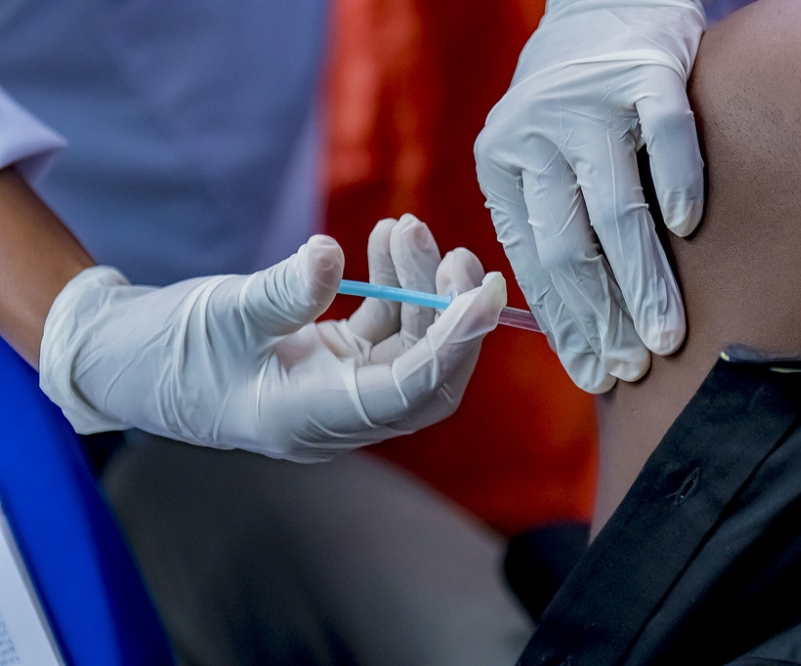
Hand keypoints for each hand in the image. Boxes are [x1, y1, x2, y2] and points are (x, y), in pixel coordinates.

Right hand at [39, 214, 505, 461]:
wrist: (130, 360)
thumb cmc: (167, 349)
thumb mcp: (222, 313)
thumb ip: (284, 290)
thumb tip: (334, 256)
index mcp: (311, 418)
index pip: (405, 392)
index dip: (452, 347)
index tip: (483, 297)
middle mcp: (336, 413)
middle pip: (423, 375)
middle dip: (450, 317)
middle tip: (458, 258)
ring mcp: (338, 387)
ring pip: (407, 345)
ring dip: (418, 289)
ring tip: (406, 229)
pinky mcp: (333, 361)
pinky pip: (383, 329)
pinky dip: (392, 288)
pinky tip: (385, 242)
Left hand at [475, 0, 705, 392]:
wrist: (604, 5)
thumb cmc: (573, 106)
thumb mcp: (534, 160)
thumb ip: (544, 224)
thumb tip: (575, 323)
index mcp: (501, 165)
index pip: (533, 263)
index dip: (565, 325)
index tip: (592, 373)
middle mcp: (534, 136)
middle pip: (569, 245)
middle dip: (603, 318)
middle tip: (632, 367)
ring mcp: (588, 103)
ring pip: (614, 206)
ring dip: (642, 279)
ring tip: (664, 334)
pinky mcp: (645, 72)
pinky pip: (667, 136)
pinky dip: (678, 182)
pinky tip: (687, 228)